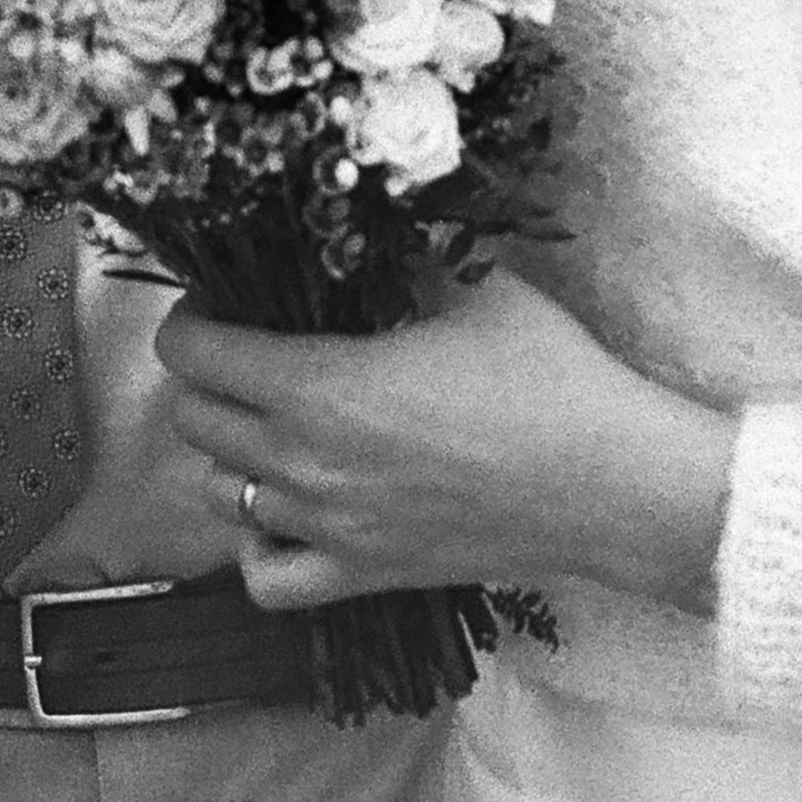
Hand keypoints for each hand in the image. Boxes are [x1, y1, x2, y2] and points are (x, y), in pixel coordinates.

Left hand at [157, 267, 736, 617]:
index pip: (192, 354)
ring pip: (218, 497)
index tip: (227, 300)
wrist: (609, 481)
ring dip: (229, 454)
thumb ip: (398, 253)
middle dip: (205, 377)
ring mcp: (329, 529)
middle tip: (248, 349)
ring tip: (271, 422)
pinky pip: (266, 579)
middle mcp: (306, 464)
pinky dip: (257, 545)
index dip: (194, 317)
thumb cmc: (547, 375)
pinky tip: (287, 511)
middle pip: (193, 422)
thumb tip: (359, 222)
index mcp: (320, 385)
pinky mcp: (362, 577)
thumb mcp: (470, 283)